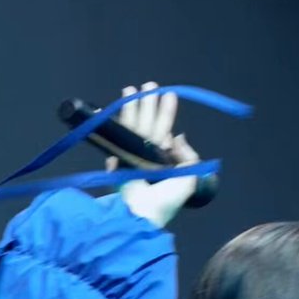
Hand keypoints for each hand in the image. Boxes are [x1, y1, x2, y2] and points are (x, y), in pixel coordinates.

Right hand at [105, 82, 200, 228]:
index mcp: (163, 161)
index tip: (169, 95)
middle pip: (147, 125)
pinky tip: (108, 109)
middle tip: (150, 86)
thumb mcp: (190, 177)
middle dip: (148, 105)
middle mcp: (147, 158)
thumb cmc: (166, 199)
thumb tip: (177, 137)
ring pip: (132, 127)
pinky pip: (114, 139)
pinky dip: (112, 124)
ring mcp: (130, 159)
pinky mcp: (116, 161)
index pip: (164, 131)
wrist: (142, 212)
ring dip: (132, 108)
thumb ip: (189, 156)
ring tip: (131, 90)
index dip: (166, 113)